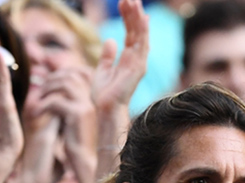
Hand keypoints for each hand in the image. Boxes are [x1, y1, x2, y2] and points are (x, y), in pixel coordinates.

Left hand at [11, 66, 95, 182]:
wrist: (84, 162)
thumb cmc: (75, 142)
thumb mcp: (69, 118)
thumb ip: (64, 103)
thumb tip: (48, 89)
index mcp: (92, 97)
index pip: (77, 73)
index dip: (59, 75)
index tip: (45, 86)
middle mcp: (92, 98)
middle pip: (68, 76)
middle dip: (50, 82)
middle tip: (38, 95)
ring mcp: (86, 105)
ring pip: (63, 84)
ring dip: (45, 91)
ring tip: (37, 104)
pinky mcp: (78, 114)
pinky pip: (56, 101)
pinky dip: (42, 106)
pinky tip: (36, 116)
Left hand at [92, 0, 148, 115]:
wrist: (105, 109)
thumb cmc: (103, 95)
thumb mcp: (102, 71)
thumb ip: (107, 56)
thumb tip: (110, 40)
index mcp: (127, 59)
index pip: (130, 34)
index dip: (128, 18)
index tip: (125, 3)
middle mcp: (136, 59)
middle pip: (136, 31)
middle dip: (133, 13)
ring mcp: (139, 62)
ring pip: (140, 34)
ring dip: (137, 17)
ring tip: (133, 1)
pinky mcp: (138, 66)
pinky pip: (142, 45)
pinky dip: (142, 30)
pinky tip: (142, 17)